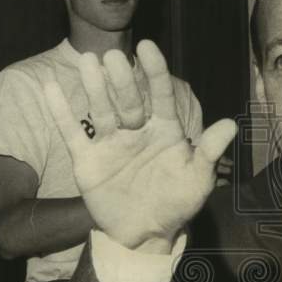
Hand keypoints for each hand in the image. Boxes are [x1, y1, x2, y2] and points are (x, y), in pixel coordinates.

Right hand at [43, 40, 237, 250]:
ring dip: (94, 87)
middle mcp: (137, 130)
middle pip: (129, 100)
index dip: (155, 71)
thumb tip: (231, 125)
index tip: (147, 47)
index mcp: (165, 130)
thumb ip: (210, 151)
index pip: (161, 95)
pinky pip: (72, 132)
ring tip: (87, 61)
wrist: (146, 234)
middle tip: (114, 56)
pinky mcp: (88, 159)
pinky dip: (60, 111)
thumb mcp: (198, 179)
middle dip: (122, 79)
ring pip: (102, 110)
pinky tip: (50, 87)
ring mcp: (111, 143)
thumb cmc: (177, 204)